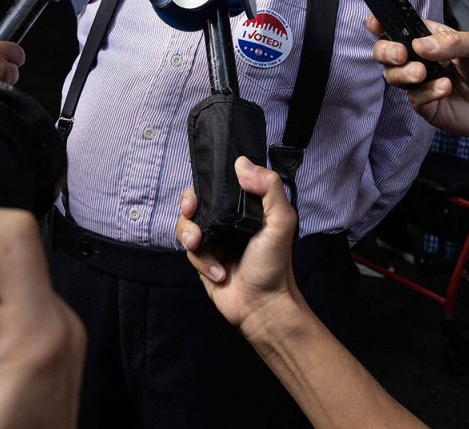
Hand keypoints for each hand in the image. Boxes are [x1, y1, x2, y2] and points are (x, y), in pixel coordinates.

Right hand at [177, 157, 304, 337]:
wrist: (263, 305)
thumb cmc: (275, 264)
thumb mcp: (281, 221)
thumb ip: (269, 188)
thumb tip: (242, 164)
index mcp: (246, 207)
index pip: (220, 184)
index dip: (206, 182)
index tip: (201, 189)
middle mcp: (227, 221)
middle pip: (196, 201)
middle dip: (188, 205)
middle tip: (190, 211)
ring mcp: (214, 240)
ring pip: (186, 225)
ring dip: (189, 234)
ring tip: (198, 245)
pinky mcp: (203, 260)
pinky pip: (189, 252)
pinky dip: (202, 261)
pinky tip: (219, 272)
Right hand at [371, 17, 468, 142]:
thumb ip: (452, 41)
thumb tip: (421, 45)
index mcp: (431, 38)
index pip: (400, 26)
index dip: (382, 22)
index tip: (376, 23)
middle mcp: (421, 59)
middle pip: (386, 51)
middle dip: (385, 50)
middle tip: (400, 54)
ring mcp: (421, 83)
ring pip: (392, 75)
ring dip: (403, 73)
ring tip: (423, 73)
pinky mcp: (425, 105)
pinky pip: (413, 98)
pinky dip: (425, 92)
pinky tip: (445, 89)